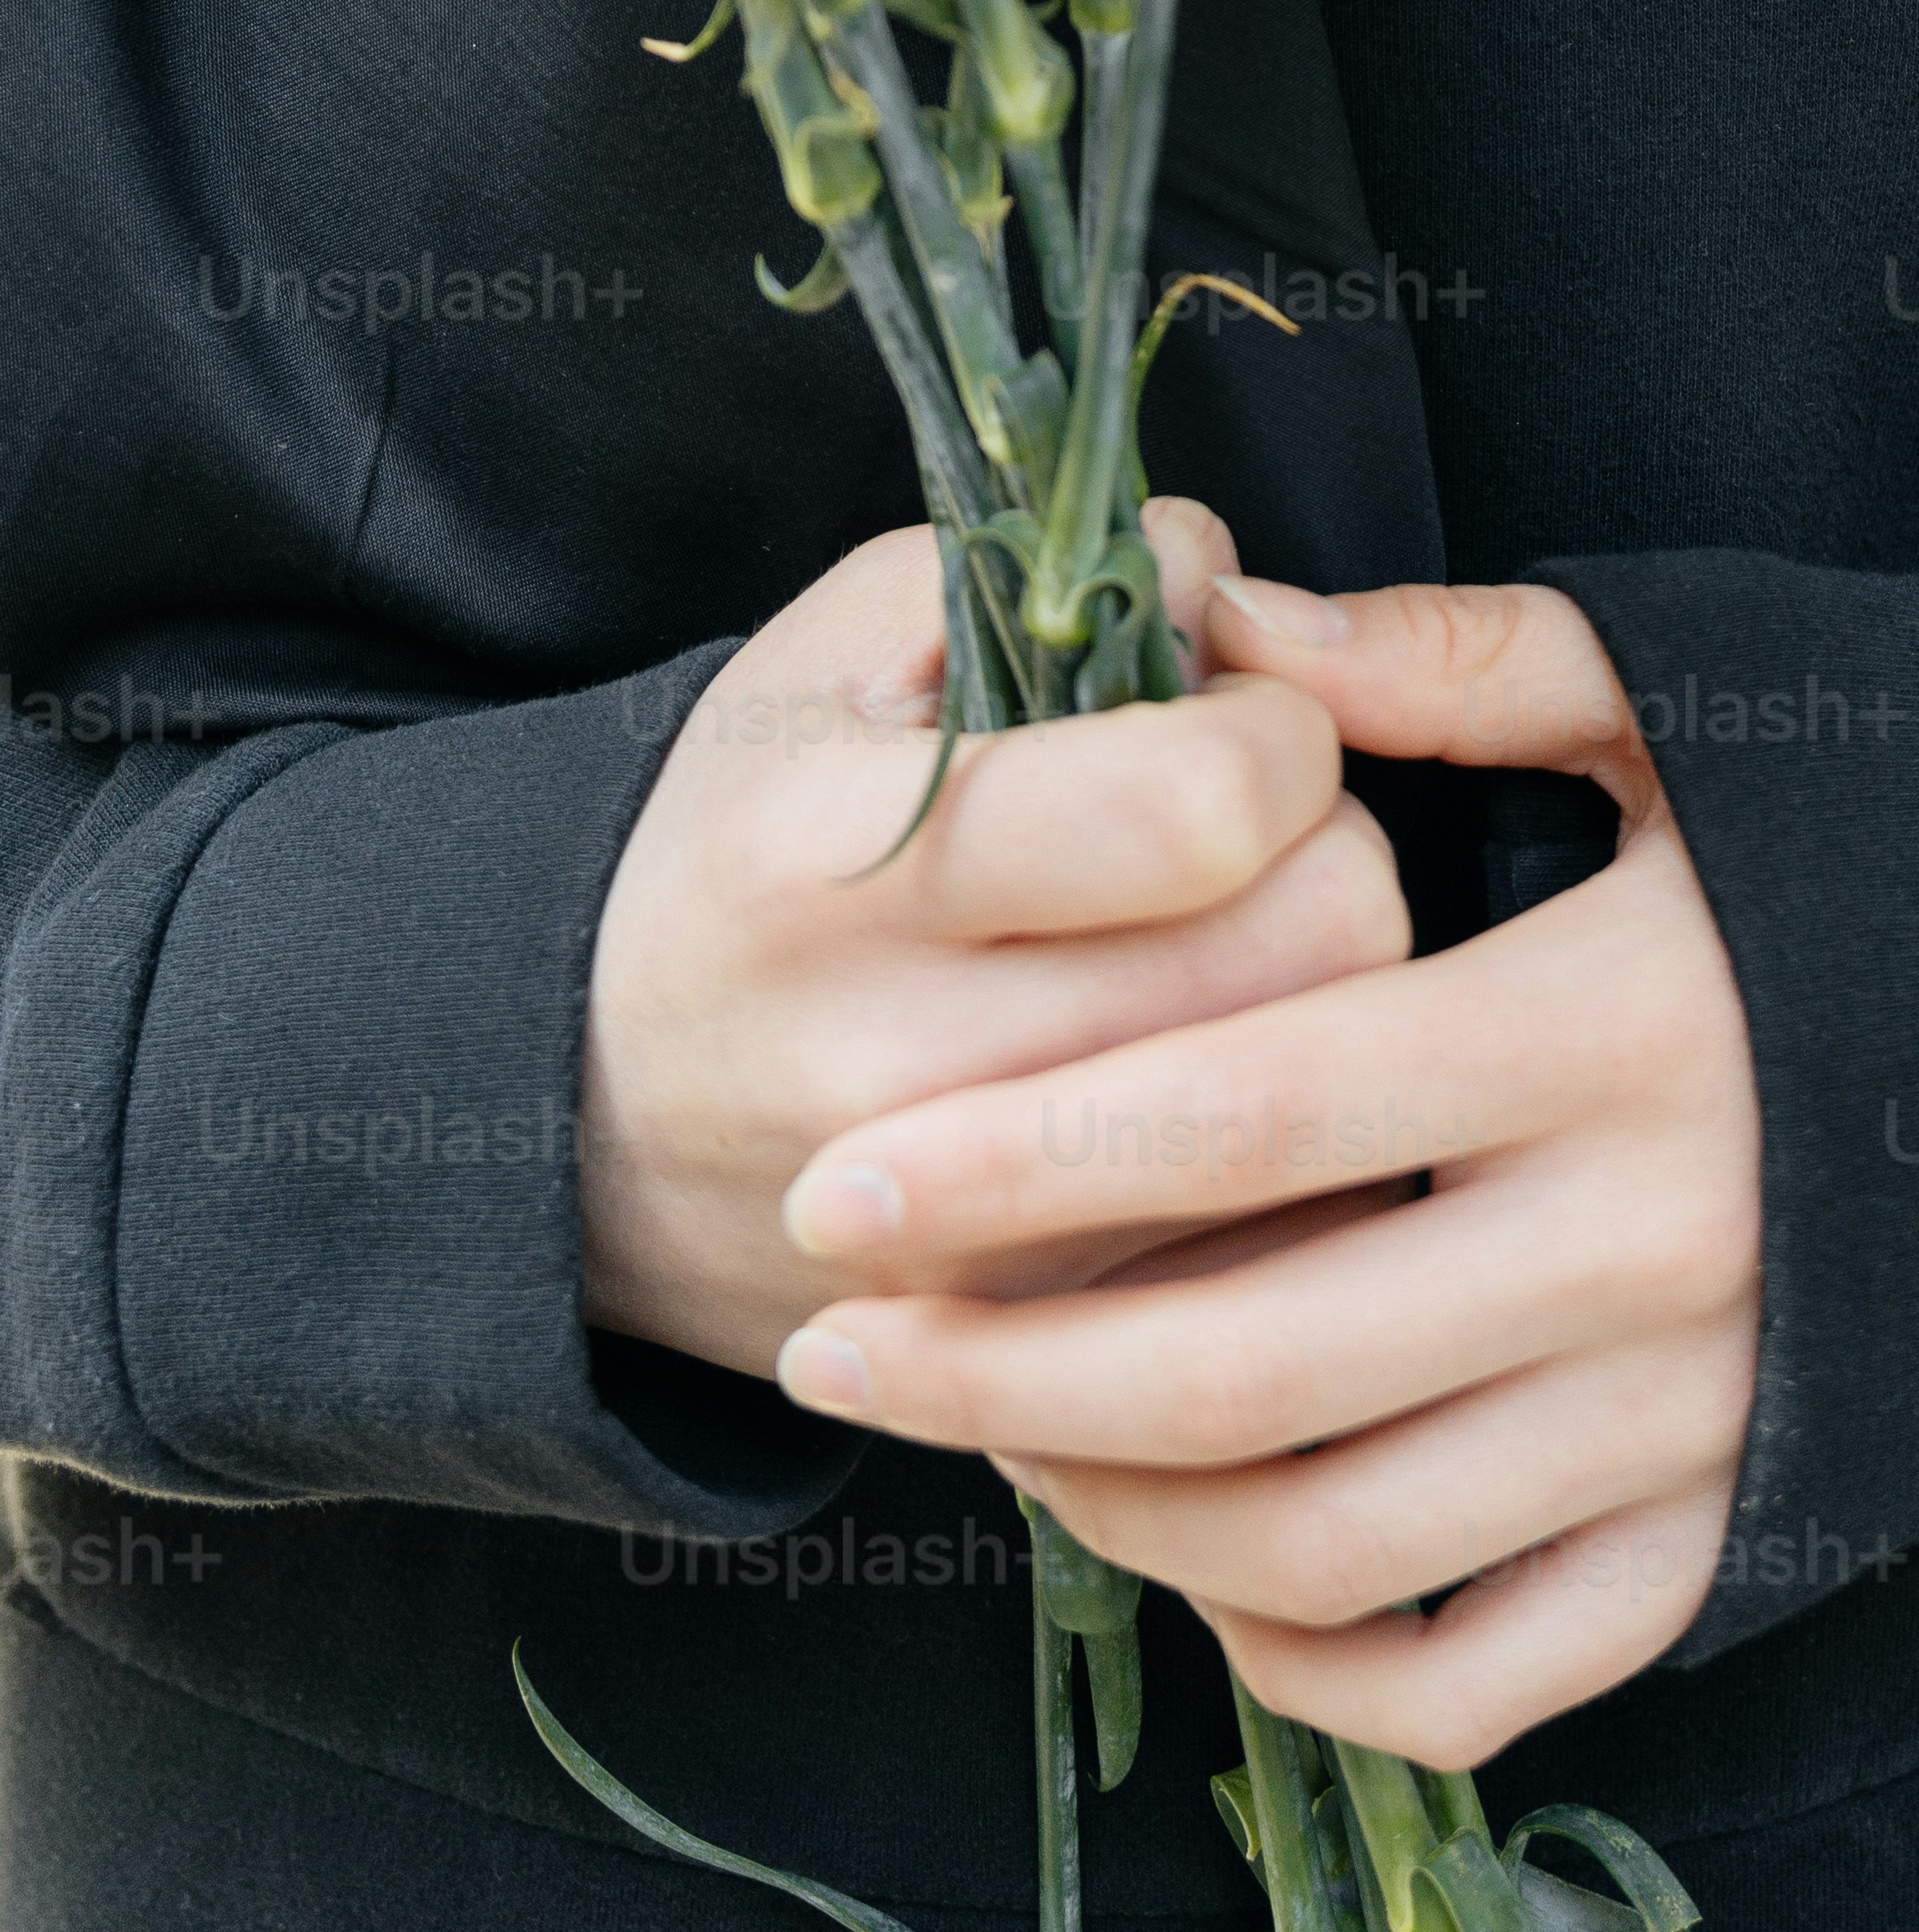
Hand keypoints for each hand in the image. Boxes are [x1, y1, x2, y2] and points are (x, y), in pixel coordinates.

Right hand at [581, 500, 1408, 1373]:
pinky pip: (1298, 1228)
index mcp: (843, 874)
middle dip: (1326, 852)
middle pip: (1315, 947)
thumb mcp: (830, 660)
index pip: (1199, 807)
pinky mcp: (1043, 1348)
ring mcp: (981, 1244)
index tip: (1238, 720)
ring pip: (1328, 1099)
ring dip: (1327, 996)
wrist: (577, 1119)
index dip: (1276, 729)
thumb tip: (1221, 584)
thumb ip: (1037, 583)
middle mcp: (909, 1082)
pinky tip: (1208, 1078)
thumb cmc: (741, 848)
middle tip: (1247, 838)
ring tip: (1220, 947)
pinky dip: (1297, 1146)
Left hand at [762, 580, 1763, 1767]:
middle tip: (833, 1336)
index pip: (1250, 1112)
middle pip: (1258, 1365)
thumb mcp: (1689, 705)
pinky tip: (1199, 1572)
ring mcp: (1701, 1413)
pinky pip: (1486, 1674)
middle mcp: (1658, 1243)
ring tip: (988, 1428)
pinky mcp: (1737, 1536)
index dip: (1021, 1159)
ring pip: (1336, 1541)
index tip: (837, 1185)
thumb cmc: (1876, 839)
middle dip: (1000, 1370)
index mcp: (1616, 1022)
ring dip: (1118, 1513)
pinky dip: (1315, 1665)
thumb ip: (1453, 665)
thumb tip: (1230, 628)